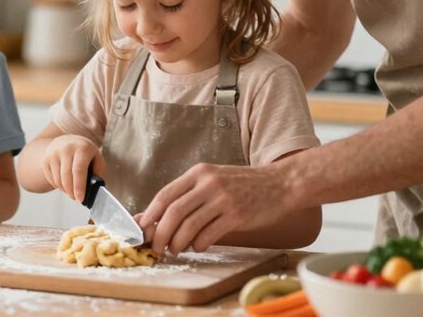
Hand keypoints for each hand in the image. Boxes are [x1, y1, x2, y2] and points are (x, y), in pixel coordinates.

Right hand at [41, 134, 103, 203]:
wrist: (65, 141)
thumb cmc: (84, 152)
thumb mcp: (97, 157)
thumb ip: (98, 171)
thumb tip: (94, 188)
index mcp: (81, 148)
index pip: (79, 170)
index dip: (79, 186)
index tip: (80, 199)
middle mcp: (66, 149)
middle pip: (67, 177)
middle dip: (72, 192)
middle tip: (77, 199)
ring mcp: (53, 154)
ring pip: (58, 180)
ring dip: (66, 190)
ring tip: (72, 191)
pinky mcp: (46, 160)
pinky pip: (52, 179)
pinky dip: (59, 186)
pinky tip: (65, 184)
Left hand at [138, 162, 292, 254]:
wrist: (281, 184)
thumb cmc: (244, 185)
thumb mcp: (214, 181)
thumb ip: (189, 194)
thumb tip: (159, 215)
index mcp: (199, 173)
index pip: (166, 194)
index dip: (150, 213)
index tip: (142, 228)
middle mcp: (208, 183)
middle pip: (173, 212)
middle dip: (160, 233)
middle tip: (157, 246)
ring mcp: (223, 199)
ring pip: (189, 225)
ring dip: (178, 242)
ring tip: (176, 249)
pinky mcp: (237, 215)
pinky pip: (209, 234)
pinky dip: (199, 244)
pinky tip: (199, 246)